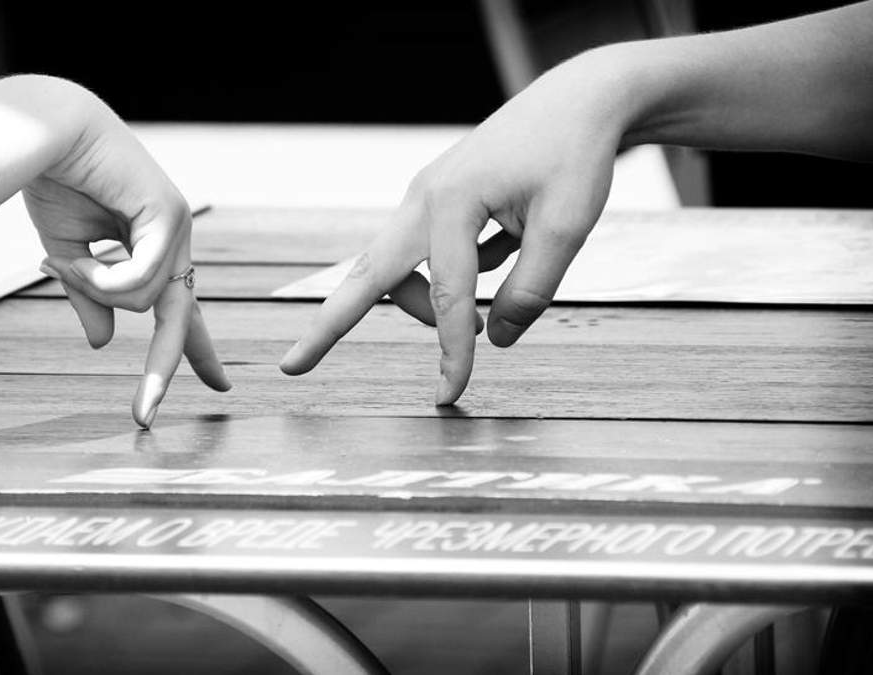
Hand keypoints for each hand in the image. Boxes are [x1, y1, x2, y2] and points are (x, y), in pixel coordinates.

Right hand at [27, 104, 229, 427]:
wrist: (45, 136)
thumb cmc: (55, 183)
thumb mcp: (69, 257)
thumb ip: (90, 299)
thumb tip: (102, 344)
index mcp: (152, 249)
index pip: (180, 310)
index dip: (197, 350)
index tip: (220, 384)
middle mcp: (172, 240)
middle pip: (178, 319)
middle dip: (162, 369)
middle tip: (144, 417)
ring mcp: (176, 227)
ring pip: (145, 302)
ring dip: (94, 289)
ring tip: (63, 256)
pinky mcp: (171, 214)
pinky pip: (142, 280)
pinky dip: (102, 278)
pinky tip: (78, 256)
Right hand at [281, 54, 626, 404]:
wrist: (579, 98)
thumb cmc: (574, 154)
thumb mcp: (567, 228)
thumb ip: (530, 291)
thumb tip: (496, 340)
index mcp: (452, 201)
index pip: (448, 296)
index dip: (452, 353)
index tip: (450, 395)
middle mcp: (424, 197)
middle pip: (368, 274)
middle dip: (331, 323)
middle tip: (292, 367)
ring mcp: (426, 195)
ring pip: (399, 268)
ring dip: (427, 303)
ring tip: (478, 322)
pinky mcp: (438, 199)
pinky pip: (425, 252)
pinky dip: (447, 277)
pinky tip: (504, 257)